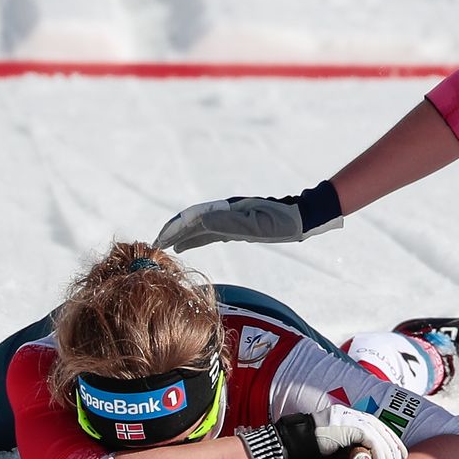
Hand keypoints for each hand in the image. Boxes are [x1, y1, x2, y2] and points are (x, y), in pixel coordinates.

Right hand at [155, 181, 341, 252]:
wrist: (302, 217)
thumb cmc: (282, 222)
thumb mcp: (256, 225)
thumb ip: (229, 224)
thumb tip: (200, 221)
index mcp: (226, 211)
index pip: (192, 218)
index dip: (175, 229)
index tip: (159, 240)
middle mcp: (225, 212)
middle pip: (193, 221)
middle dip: (173, 232)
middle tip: (156, 245)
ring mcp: (231, 218)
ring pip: (200, 227)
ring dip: (183, 236)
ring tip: (168, 247)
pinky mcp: (238, 226)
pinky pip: (210, 232)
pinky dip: (197, 239)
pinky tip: (191, 245)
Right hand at [306, 404, 408, 458]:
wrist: (296, 440)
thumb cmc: (315, 448)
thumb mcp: (340, 449)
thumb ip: (355, 451)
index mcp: (355, 419)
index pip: (381, 429)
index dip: (393, 444)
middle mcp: (355, 415)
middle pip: (383, 431)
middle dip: (394, 451)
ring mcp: (351, 417)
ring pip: (380, 435)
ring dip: (387, 456)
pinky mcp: (348, 424)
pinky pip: (371, 439)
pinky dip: (379, 454)